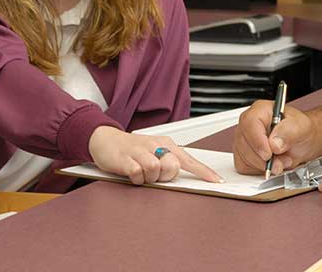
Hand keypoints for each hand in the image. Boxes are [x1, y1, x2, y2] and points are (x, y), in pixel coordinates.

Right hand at [88, 126, 223, 184]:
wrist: (105, 140)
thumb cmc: (133, 149)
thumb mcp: (154, 152)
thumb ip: (170, 162)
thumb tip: (185, 175)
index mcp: (165, 143)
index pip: (188, 159)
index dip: (203, 171)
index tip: (216, 181)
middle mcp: (154, 144)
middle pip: (172, 166)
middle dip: (165, 175)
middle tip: (154, 174)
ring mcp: (139, 151)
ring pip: (155, 170)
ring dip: (149, 178)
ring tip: (141, 173)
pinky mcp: (125, 159)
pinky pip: (138, 174)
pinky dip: (136, 178)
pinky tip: (131, 173)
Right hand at [233, 100, 318, 175]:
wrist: (304, 142)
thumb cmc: (300, 130)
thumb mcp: (302, 126)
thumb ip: (289, 132)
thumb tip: (274, 143)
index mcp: (261, 110)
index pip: (250, 123)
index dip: (257, 140)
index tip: (269, 154)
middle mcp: (249, 124)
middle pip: (244, 143)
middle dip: (263, 158)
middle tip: (281, 160)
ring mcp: (244, 139)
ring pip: (243, 157)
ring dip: (263, 166)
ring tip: (280, 161)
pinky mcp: (243, 154)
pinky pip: (243, 166)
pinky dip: (258, 170)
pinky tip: (270, 165)